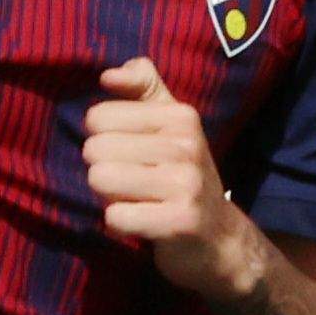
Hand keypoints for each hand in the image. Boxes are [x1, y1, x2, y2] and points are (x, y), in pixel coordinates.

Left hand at [85, 59, 267, 299]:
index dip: (103, 140)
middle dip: (103, 170)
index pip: (98, 116)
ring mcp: (185, 185)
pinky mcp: (178, 222)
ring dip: (109, 197)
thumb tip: (108, 75)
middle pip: (95, 150)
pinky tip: (141, 223)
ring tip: (136, 201)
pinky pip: (115, 216)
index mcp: (181, 116)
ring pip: (101, 179)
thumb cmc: (183, 177)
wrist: (220, 239)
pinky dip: (119, 223)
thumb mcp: (171, 124)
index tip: (129, 155)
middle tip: (132, 183)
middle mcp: (186, 146)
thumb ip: (142, 87)